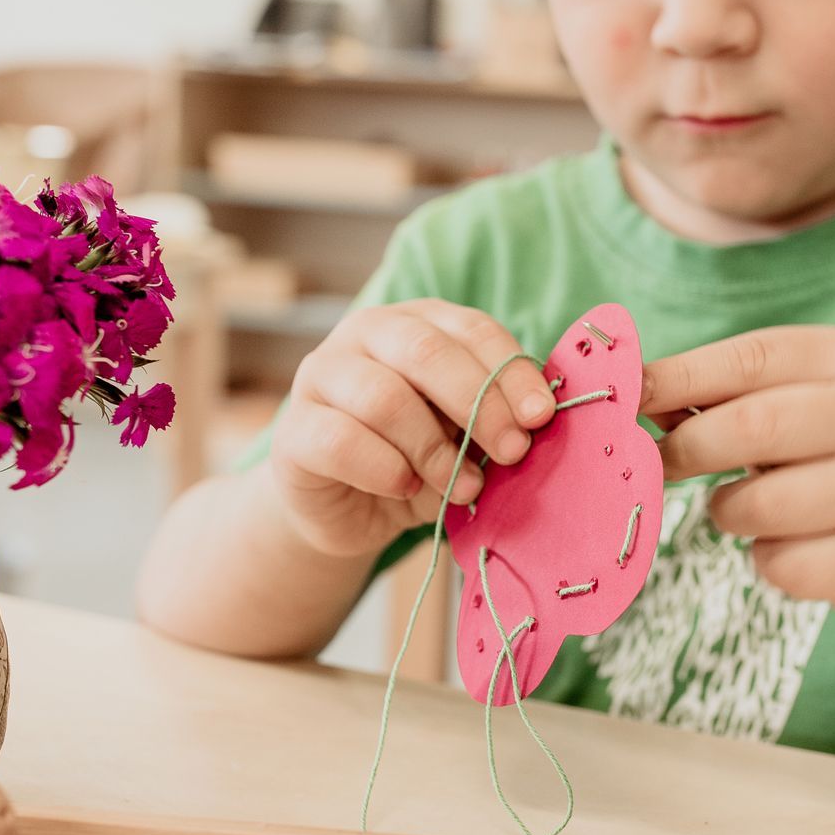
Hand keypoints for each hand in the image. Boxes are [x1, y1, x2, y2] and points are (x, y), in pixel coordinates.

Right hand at [270, 300, 556, 557]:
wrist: (347, 511)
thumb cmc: (417, 460)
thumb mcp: (465, 437)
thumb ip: (493, 421)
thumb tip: (533, 424)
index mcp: (417, 323)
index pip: (471, 328)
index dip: (510, 371)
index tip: (541, 417)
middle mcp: (365, 335)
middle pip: (426, 351)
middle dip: (479, 404)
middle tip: (512, 452)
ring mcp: (321, 377)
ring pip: (384, 397)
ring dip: (434, 449)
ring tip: (460, 486)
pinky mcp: (293, 431)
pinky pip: (342, 442)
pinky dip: (385, 470)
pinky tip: (405, 488)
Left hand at [641, 326, 834, 614]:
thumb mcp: (801, 402)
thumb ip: (728, 394)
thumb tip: (634, 392)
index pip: (751, 359)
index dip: (678, 378)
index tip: (624, 398)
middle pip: (751, 427)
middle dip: (687, 449)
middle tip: (658, 464)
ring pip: (760, 506)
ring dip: (729, 512)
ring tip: (748, 507)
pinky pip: (784, 565)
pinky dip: (767, 560)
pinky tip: (797, 546)